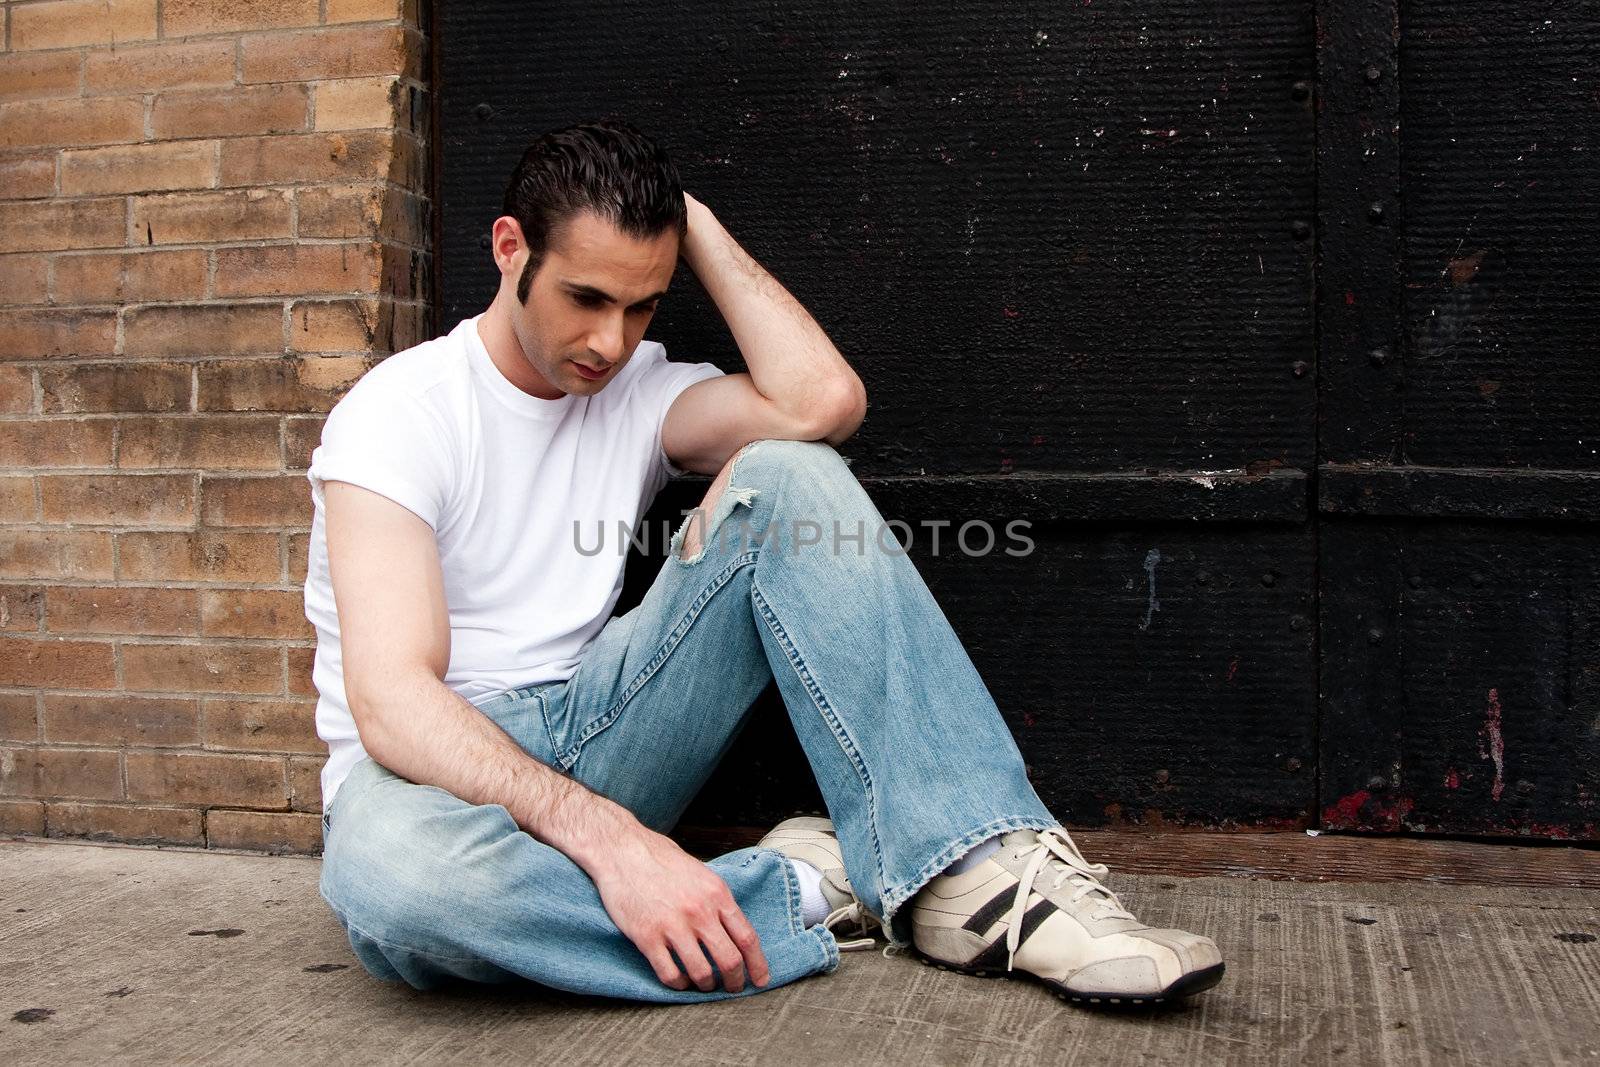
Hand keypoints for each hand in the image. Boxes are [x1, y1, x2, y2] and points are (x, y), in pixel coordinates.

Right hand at [588, 824, 769, 993]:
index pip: (747, 937)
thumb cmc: (662, 860)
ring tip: (704, 984)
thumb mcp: (701, 873)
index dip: (758, 964)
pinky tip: (680, 980)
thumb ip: (718, 901)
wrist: (622, 851)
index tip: (761, 979)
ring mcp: (672, 925)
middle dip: (735, 981)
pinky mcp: (647, 937)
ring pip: (701, 973)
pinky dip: (679, 984)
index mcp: (717, 894)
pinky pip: (670, 974)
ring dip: (706, 985)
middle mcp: (699, 911)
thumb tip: (734, 930)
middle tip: (733, 988)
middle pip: (729, 960)